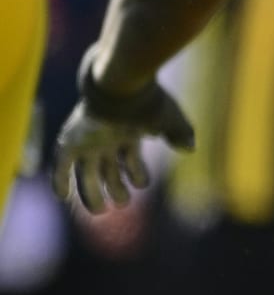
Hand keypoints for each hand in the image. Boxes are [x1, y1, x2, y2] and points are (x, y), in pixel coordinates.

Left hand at [52, 49, 194, 213]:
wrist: (121, 84)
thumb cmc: (147, 101)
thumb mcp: (169, 118)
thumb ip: (180, 132)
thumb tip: (190, 148)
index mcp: (128, 133)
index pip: (130, 159)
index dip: (137, 174)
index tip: (143, 184)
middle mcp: (107, 139)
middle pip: (108, 171)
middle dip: (115, 189)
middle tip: (123, 203)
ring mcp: (88, 141)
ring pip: (87, 174)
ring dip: (92, 193)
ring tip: (102, 210)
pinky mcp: (70, 142)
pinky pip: (61, 167)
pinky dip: (60, 182)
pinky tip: (65, 197)